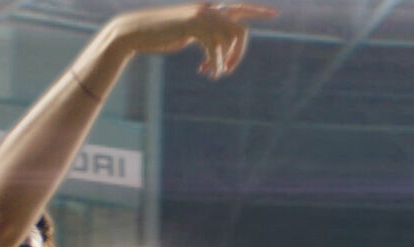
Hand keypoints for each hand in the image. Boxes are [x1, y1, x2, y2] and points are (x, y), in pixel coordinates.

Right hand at [105, 3, 277, 78]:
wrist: (137, 32)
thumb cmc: (161, 34)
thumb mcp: (188, 33)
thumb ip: (206, 35)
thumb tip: (221, 48)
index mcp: (209, 9)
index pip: (240, 8)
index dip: (258, 11)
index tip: (275, 14)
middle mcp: (209, 10)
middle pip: (240, 32)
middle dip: (239, 54)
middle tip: (229, 70)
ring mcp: (201, 17)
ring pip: (230, 41)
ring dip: (227, 61)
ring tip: (217, 73)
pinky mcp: (193, 27)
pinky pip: (215, 48)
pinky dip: (215, 63)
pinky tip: (208, 72)